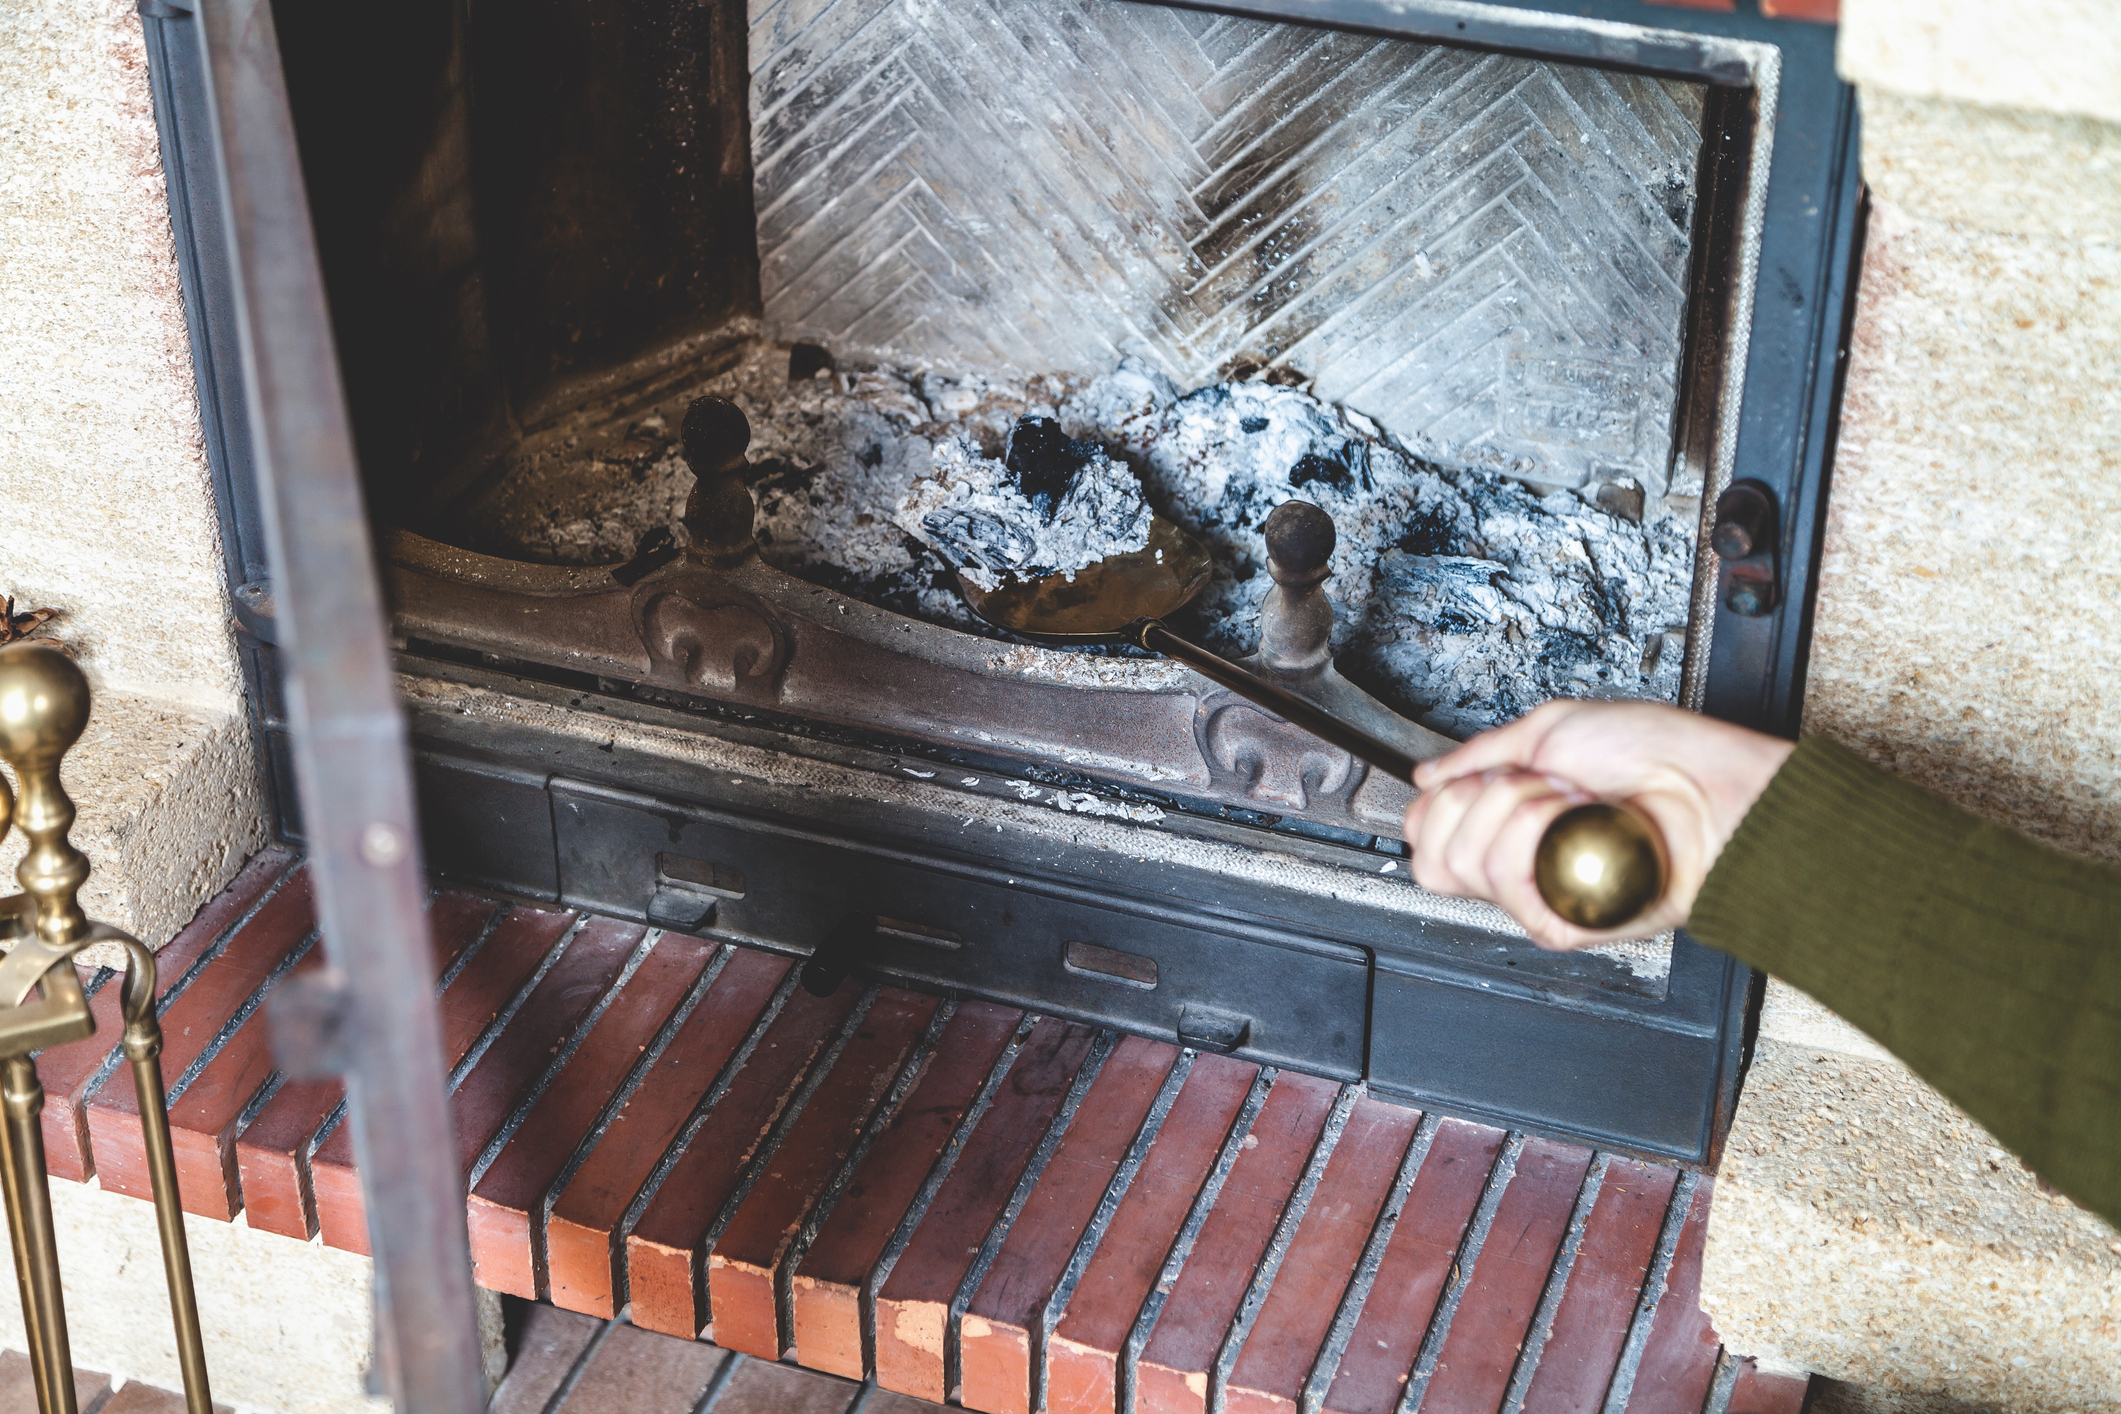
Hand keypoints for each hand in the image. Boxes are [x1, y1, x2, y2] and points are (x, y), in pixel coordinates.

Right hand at [1405, 700, 1793, 949]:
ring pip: (1462, 864)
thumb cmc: (1655, 755)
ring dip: (1518, 809)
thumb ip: (1477, 755)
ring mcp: (1535, 893)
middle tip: (1537, 785)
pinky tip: (1578, 824)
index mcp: (1507, 822)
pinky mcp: (1558, 920)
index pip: (1426, 831)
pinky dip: (1537, 834)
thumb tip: (1425, 777)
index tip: (1487, 774)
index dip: (1442, 800)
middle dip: (1477, 798)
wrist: (1708, 789)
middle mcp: (1516, 862)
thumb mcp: (1550, 730)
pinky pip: (1506, 881)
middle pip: (1431, 854)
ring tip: (1571, 801)